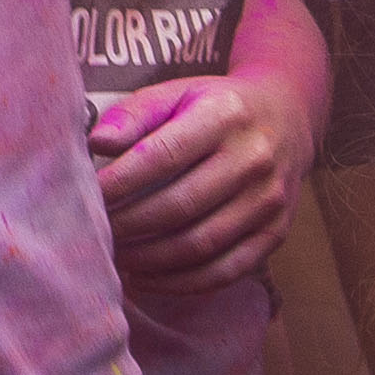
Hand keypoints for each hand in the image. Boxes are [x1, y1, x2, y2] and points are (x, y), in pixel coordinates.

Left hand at [89, 70, 305, 293]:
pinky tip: (146, 277)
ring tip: (115, 256)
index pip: (163, 155)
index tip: (87, 196)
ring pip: (201, 244)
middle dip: (128, 224)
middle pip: (180, 205)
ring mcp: (269, 200)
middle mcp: (253, 159)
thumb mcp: (178, 92)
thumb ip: (135, 113)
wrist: (287, 117)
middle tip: (94, 233)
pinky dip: (181, 282)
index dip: (119, 181)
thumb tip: (97, 143)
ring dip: (149, 258)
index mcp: (224, 115)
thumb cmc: (216, 106)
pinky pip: (225, 270)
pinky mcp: (276, 233)